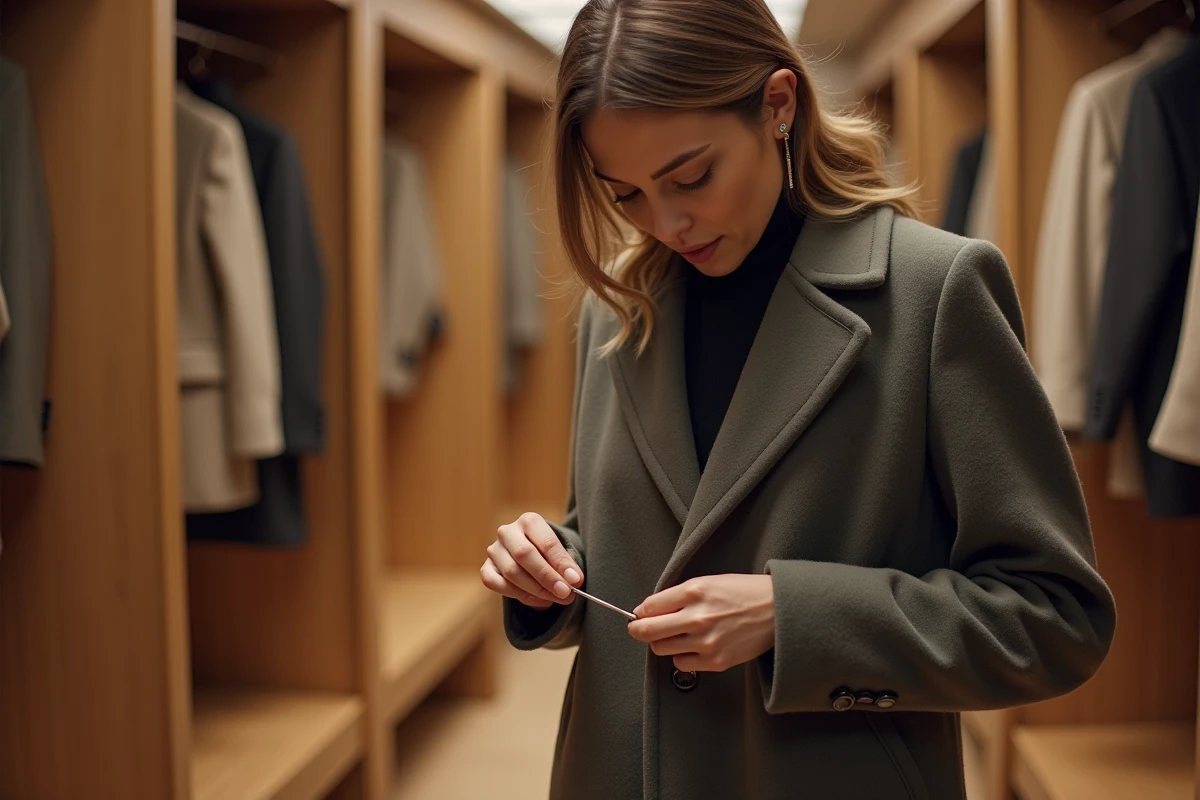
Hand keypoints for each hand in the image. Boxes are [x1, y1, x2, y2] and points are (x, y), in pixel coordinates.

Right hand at [480, 512, 583, 609]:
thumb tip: (574, 581)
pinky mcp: (486, 568)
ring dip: (535, 590)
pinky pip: (496, 584)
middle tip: (565, 593)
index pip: (546, 542)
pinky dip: (518, 595)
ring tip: (554, 598)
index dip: (561, 563)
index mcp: (529, 521)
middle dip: (547, 577)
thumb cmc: (548, 553)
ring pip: (511, 571)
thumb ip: (566, 565)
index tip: (575, 581)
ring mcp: (494, 550)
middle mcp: (508, 532)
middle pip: (524, 554)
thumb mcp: (560, 554)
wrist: (530, 556)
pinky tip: (537, 600)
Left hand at [627, 574, 774, 672]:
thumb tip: (648, 609)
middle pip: (648, 632)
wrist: (778, 611)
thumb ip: (678, 595)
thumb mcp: (709, 582)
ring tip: (675, 635)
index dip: (640, 612)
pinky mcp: (716, 661)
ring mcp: (706, 642)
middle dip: (639, 630)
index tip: (639, 615)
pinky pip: (681, 664)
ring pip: (661, 649)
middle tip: (639, 629)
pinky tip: (693, 646)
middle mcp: (697, 617)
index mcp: (694, 591)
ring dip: (662, 643)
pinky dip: (682, 656)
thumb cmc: (744, 593)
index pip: (648, 607)